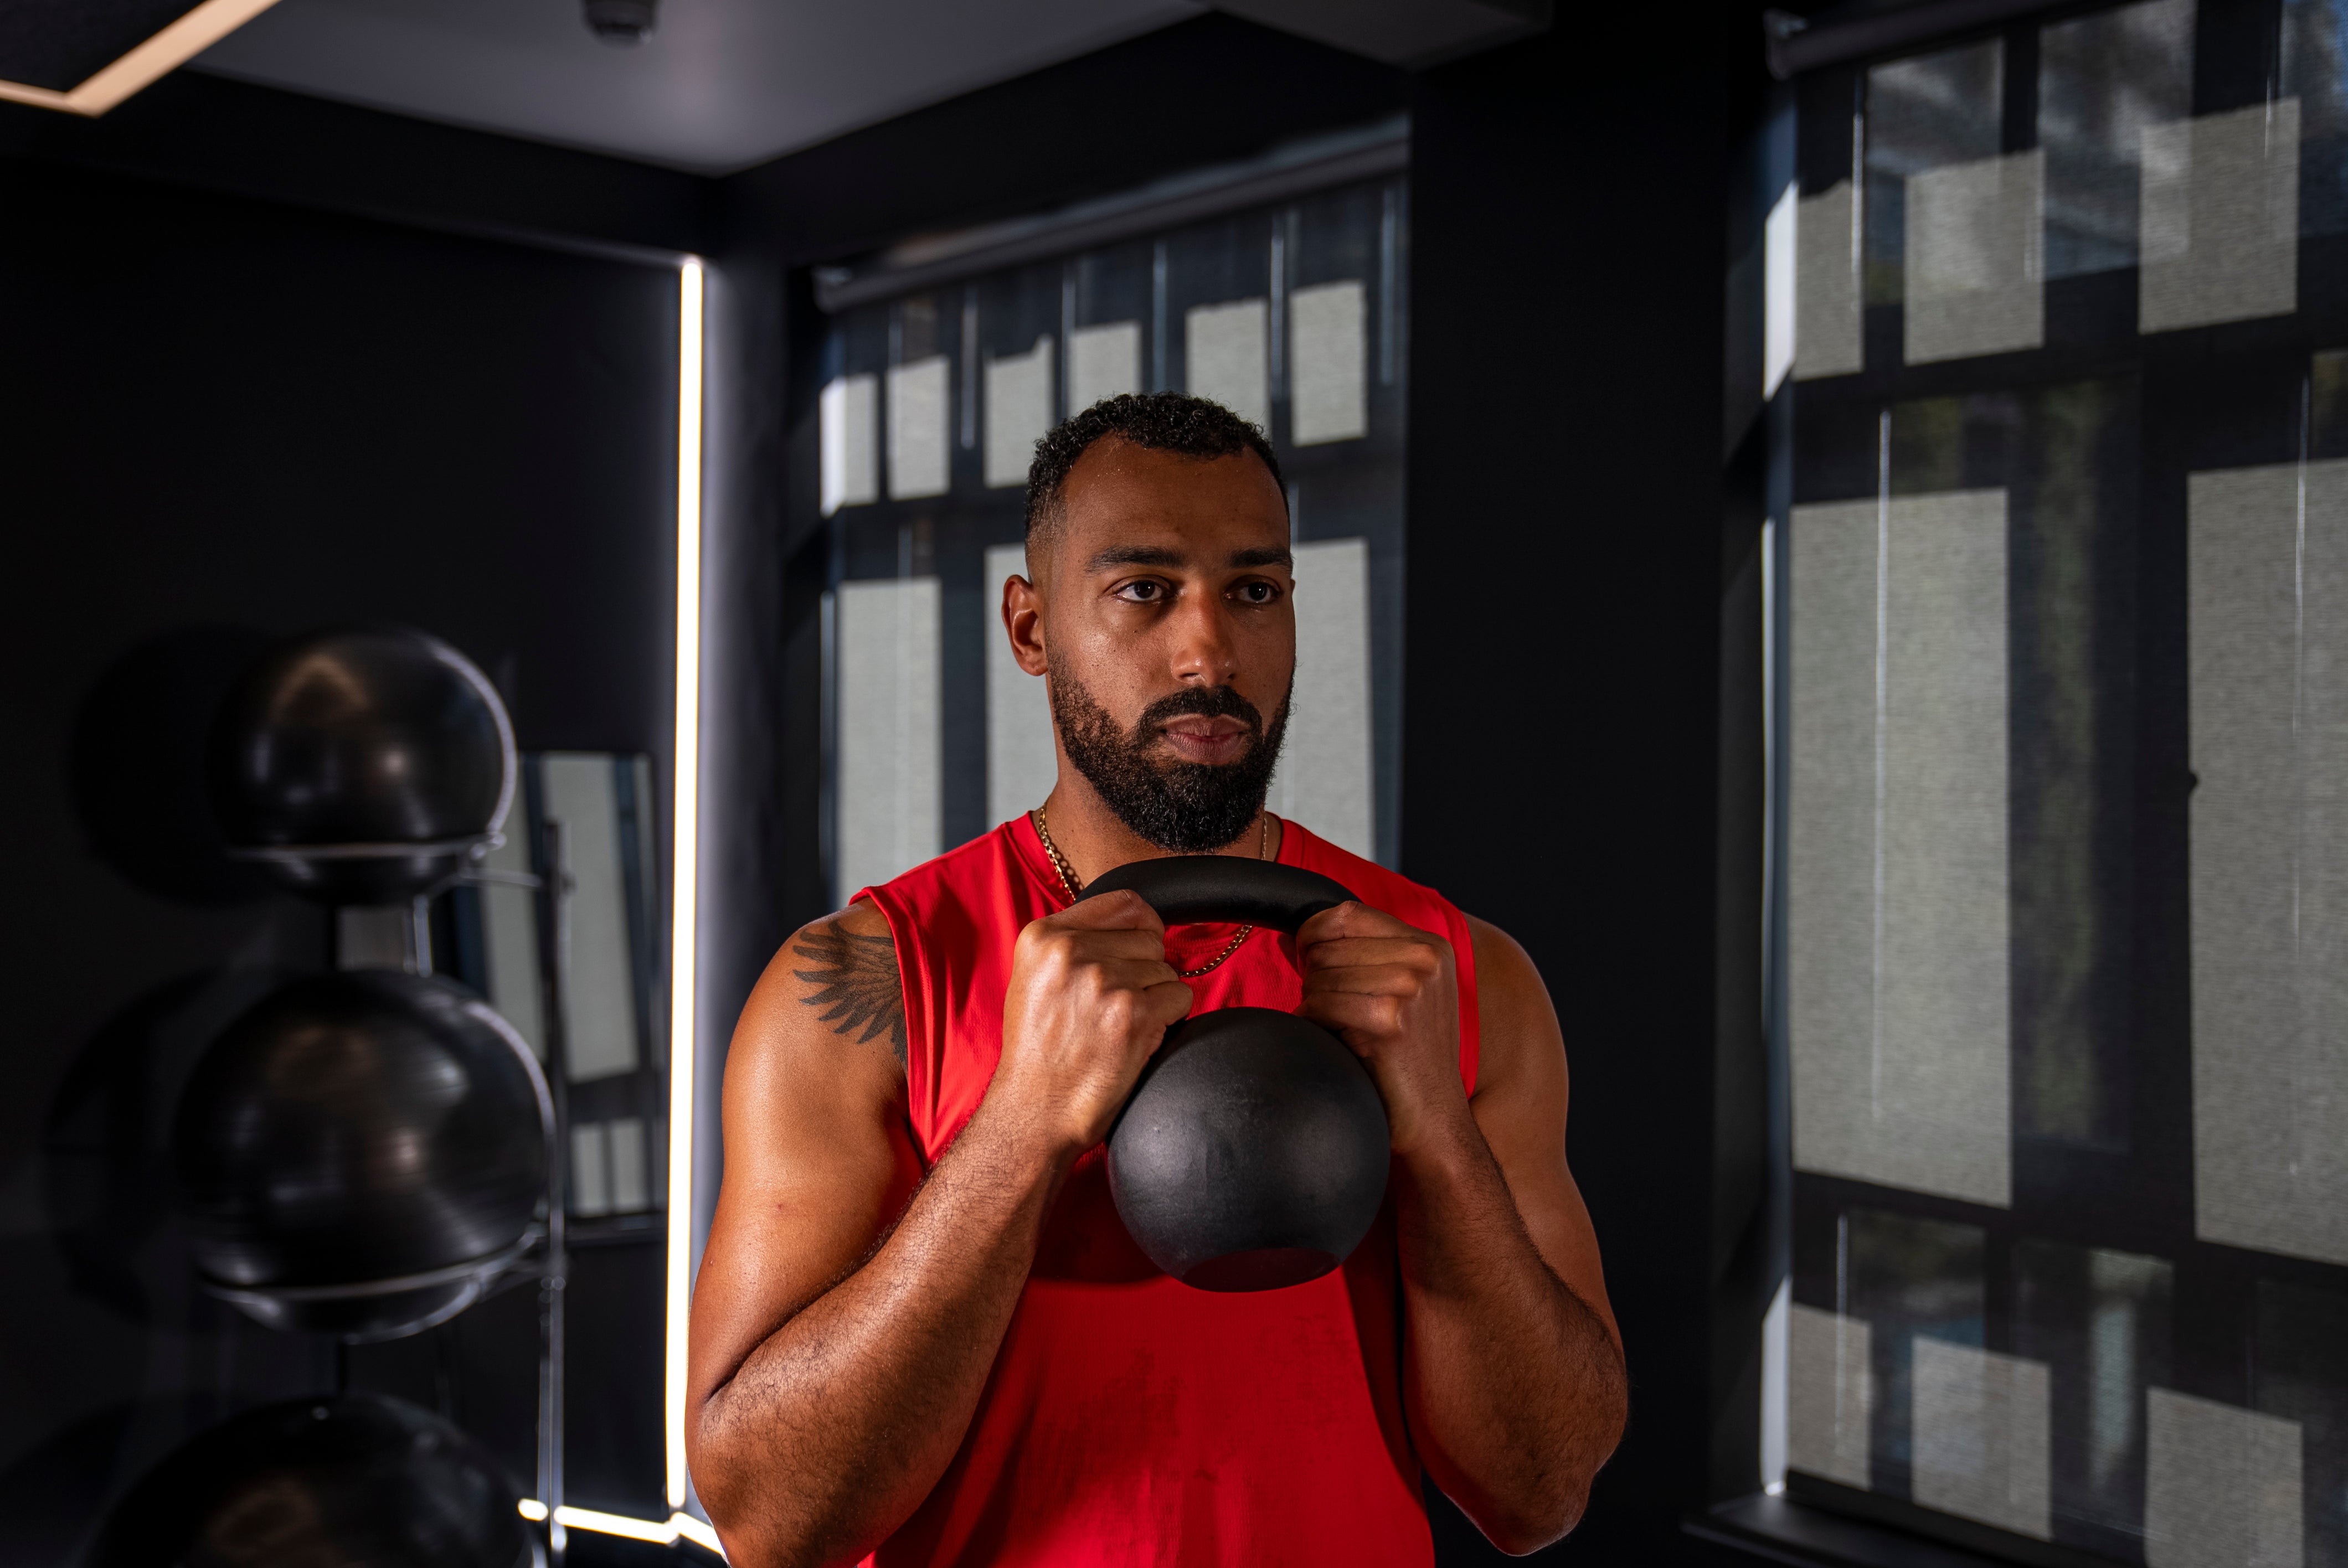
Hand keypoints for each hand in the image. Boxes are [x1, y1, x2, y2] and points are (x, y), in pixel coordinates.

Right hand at [990, 891, 1193, 1156]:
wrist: (1034, 1112)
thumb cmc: (1038, 1051)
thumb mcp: (1034, 978)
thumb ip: (1073, 943)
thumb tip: (1132, 922)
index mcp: (1044, 937)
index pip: (1125, 902)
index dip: (1143, 926)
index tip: (1139, 949)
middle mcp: (1071, 952)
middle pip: (1150, 938)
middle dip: (1146, 970)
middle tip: (1115, 1007)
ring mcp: (1104, 982)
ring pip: (1167, 970)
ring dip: (1155, 998)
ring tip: (1118, 1027)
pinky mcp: (1134, 1014)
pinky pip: (1181, 998)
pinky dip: (1168, 1019)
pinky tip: (1136, 1039)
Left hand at [1295, 902, 1466, 1156]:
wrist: (1435, 1118)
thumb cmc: (1410, 1059)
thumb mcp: (1399, 993)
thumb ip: (1356, 956)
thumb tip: (1292, 936)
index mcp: (1430, 946)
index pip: (1349, 913)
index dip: (1314, 932)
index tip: (1305, 956)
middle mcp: (1424, 961)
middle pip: (1329, 945)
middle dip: (1315, 977)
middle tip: (1334, 1011)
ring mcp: (1409, 989)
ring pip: (1319, 976)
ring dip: (1315, 1004)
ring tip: (1343, 1030)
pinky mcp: (1389, 1021)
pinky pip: (1321, 1006)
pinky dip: (1316, 1025)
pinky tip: (1340, 1043)